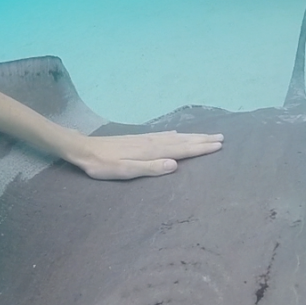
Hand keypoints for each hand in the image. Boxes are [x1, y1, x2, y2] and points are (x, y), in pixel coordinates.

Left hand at [71, 131, 223, 179]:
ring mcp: (145, 139)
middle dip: (202, 140)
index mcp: (151, 152)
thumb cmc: (103, 165)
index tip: (218, 146)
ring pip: (175, 136)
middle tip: (221, 138)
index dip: (200, 149)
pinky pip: (162, 134)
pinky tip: (177, 133)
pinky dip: (174, 134)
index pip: (181, 150)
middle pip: (182, 140)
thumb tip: (175, 165)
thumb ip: (150, 168)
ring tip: (207, 135)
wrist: (84, 149)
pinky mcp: (137, 138)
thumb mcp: (125, 171)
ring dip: (192, 136)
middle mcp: (151, 142)